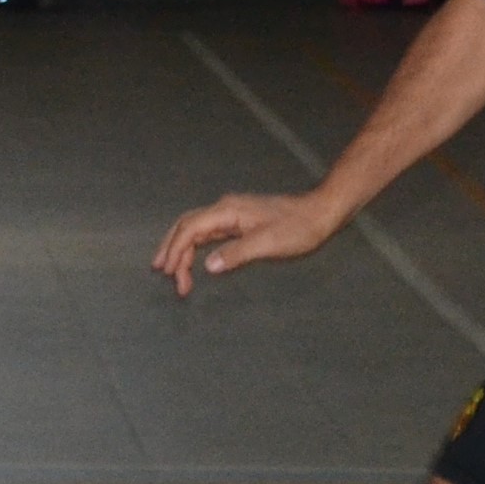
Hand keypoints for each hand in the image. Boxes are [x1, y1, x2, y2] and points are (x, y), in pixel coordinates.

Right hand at [154, 190, 344, 295]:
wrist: (320, 213)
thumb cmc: (298, 227)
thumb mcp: (268, 243)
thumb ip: (237, 254)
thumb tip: (209, 266)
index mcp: (228, 211)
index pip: (190, 228)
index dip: (175, 250)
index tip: (170, 273)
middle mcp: (225, 209)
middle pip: (186, 226)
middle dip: (171, 249)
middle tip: (164, 274)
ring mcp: (231, 215)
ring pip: (195, 230)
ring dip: (182, 250)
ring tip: (174, 272)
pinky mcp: (238, 223)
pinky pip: (207, 234)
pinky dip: (195, 247)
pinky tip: (193, 260)